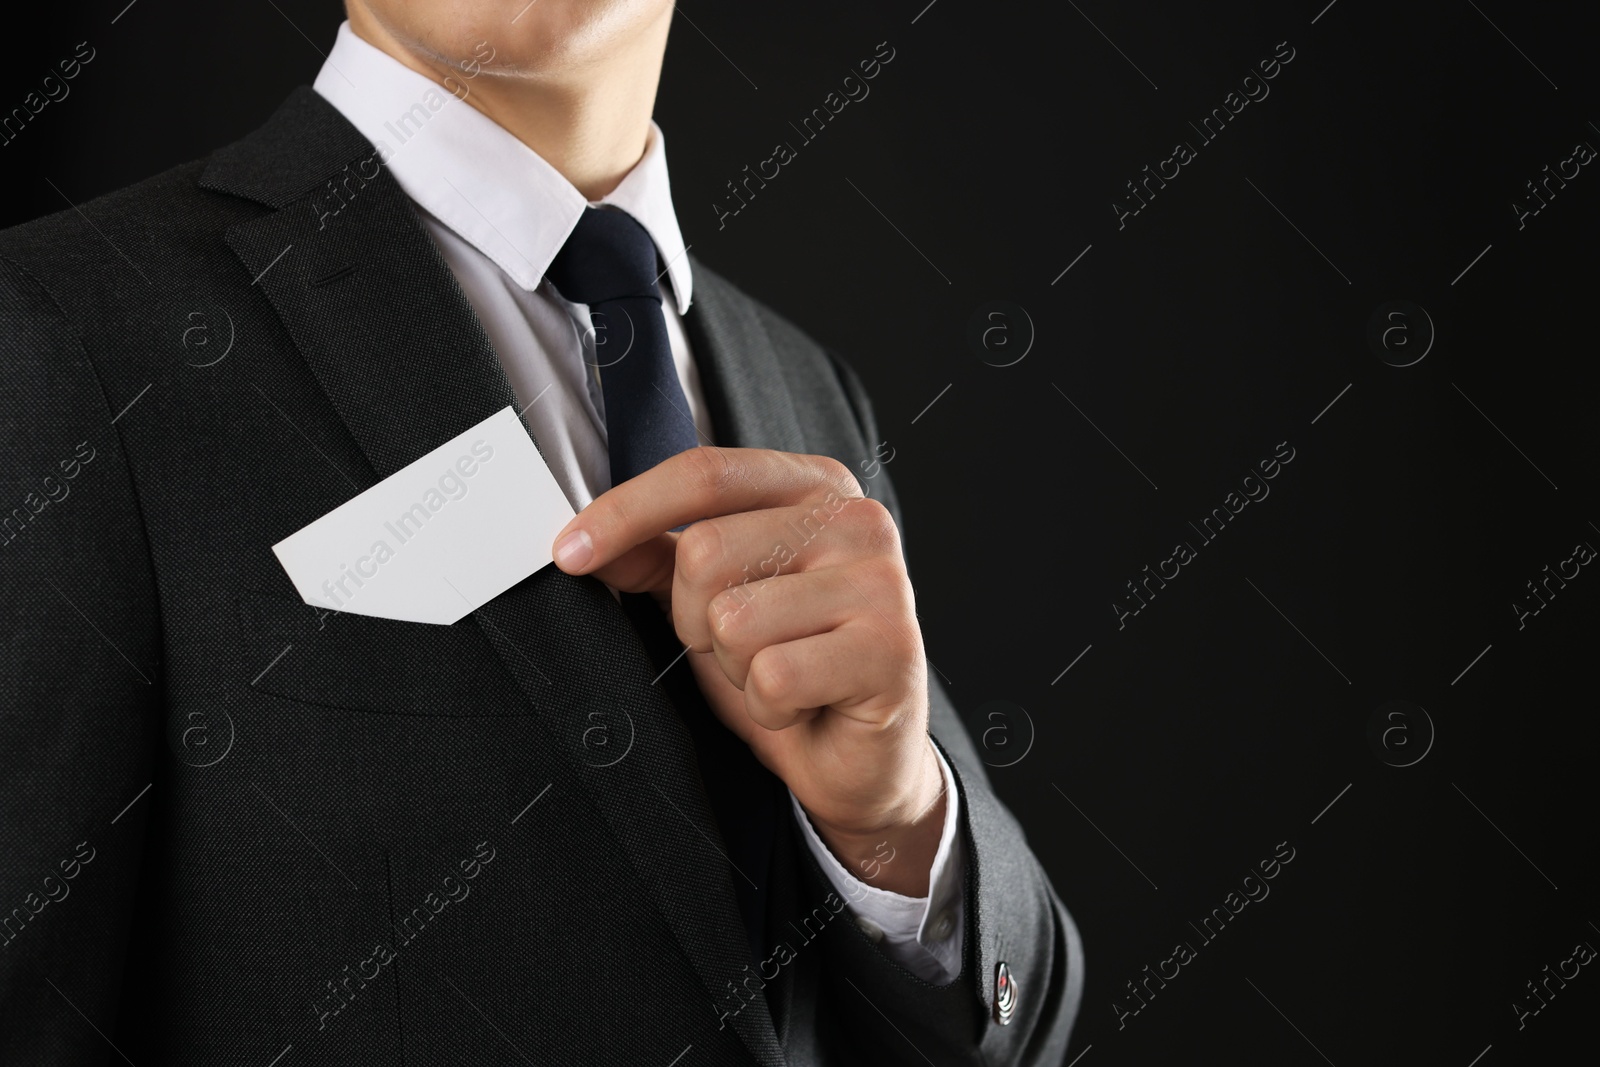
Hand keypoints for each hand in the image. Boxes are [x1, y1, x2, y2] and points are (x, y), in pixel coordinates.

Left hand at [551, 447, 946, 896]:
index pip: (704, 474)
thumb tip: (584, 541)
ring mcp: (882, 582)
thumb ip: (656, 558)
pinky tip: (804, 705)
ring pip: (734, 619)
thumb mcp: (712, 602)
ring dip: (737, 668)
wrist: (863, 756)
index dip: (626, 512)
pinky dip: (770, 708)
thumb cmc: (791, 666)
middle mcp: (858, 520)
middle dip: (696, 620)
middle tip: (741, 648)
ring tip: (778, 676)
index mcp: (816, 487)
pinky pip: (773, 678)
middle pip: (707, 551)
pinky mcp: (891, 650)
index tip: (568, 553)